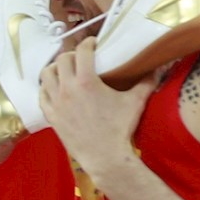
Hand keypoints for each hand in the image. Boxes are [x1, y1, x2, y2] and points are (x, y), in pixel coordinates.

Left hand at [37, 38, 156, 180]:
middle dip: (71, 54)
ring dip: (55, 68)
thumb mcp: (135, 103)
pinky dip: (46, 88)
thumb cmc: (120, 128)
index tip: (92, 43)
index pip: (81, 51)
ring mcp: (56, 102)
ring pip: (46, 75)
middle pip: (61, 60)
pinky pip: (41, 94)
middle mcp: (67, 88)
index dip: (87, 43)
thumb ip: (146, 82)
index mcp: (86, 81)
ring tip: (64, 70)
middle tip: (80, 57)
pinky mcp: (51, 115)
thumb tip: (158, 68)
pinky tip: (54, 88)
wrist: (105, 156)